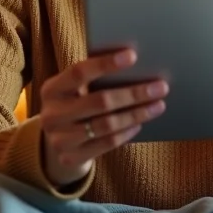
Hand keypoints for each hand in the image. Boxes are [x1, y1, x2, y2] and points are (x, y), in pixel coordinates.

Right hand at [39, 49, 168, 187]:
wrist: (56, 143)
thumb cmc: (74, 105)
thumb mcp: (74, 90)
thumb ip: (93, 78)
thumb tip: (134, 61)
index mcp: (51, 89)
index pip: (79, 72)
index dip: (106, 63)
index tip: (133, 55)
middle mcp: (51, 115)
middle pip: (99, 101)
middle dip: (134, 93)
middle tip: (160, 87)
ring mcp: (59, 139)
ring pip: (107, 125)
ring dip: (136, 114)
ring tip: (158, 105)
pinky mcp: (70, 157)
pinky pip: (107, 143)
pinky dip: (127, 132)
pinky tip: (140, 123)